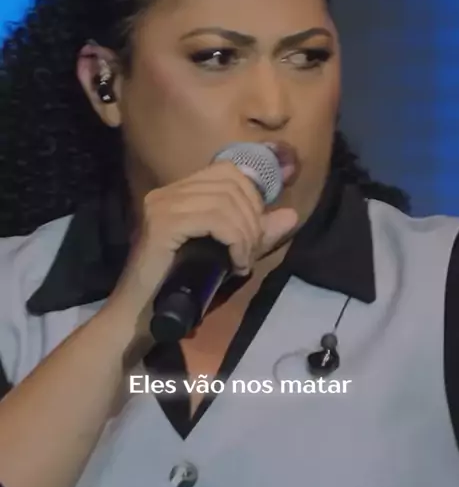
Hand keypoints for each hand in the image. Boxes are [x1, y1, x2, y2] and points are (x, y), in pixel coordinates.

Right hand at [105, 159, 297, 336]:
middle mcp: (167, 192)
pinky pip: (215, 219)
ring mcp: (162, 205)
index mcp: (178, 192)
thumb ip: (256, 235)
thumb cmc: (178, 288)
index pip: (227, 170)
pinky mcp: (162, 224)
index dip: (252, 196)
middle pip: (230, 182)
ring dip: (245, 233)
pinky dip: (235, 240)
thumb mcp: (226, 255)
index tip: (254, 232)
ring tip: (243, 261)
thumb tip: (291, 215)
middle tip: (250, 252)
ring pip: (225, 201)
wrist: (140, 316)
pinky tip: (236, 263)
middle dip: (252, 218)